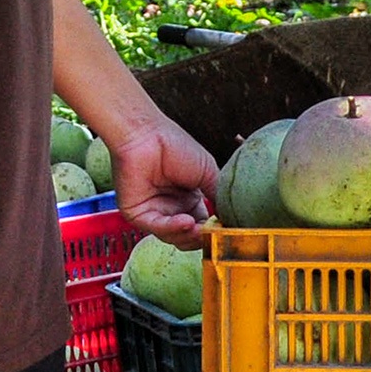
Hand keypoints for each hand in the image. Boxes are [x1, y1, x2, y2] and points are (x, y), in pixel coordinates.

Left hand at [109, 118, 217, 249]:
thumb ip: (220, 198)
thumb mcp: (208, 173)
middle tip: (213, 234)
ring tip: (199, 228)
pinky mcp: (138, 214)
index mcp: (189, 200)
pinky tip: (186, 222)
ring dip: (189, 236)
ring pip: (175, 238)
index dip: (215, 230)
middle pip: (190, 237)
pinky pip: (157, 228)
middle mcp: (172, 209)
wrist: (147, 134)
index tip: (226, 230)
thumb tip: (232, 221)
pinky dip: (173, 228)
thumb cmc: (176, 146)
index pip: (205, 226)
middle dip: (203, 238)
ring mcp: (155, 213)